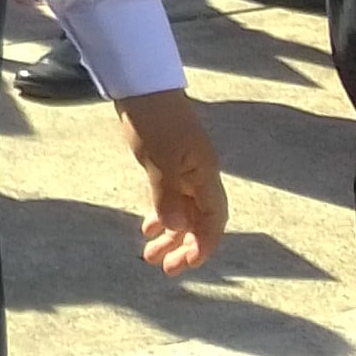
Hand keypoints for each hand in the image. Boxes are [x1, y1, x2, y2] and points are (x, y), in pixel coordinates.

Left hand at [116, 88, 228, 276]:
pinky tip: (148, 229)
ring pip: (183, 212)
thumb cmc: (153, 120)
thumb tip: (177, 229)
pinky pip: (171, 198)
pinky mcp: (169, 163)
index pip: (212, 220)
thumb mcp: (159, 159)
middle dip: (184, 247)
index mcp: (205, 175)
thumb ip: (168, 194)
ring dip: (170, 236)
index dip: (203, 246)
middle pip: (199, 221)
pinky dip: (162, 215)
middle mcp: (200, 176)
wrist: (142, 86)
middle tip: (164, 269)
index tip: (185, 266)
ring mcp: (185, 169)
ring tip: (149, 256)